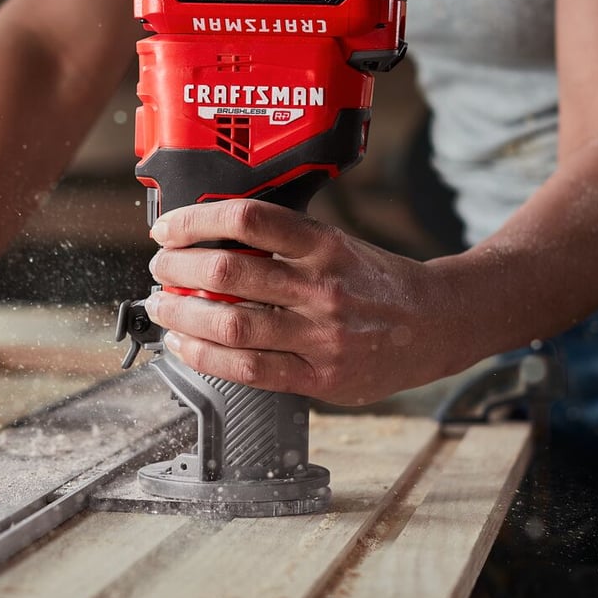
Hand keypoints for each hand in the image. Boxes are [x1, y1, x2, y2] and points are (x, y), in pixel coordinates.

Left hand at [142, 200, 460, 404]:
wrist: (438, 323)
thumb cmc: (377, 282)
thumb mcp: (338, 244)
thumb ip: (286, 244)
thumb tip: (214, 240)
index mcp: (325, 245)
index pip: (249, 220)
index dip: (196, 221)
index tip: (168, 228)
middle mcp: (321, 288)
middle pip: (228, 273)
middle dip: (177, 270)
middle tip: (159, 268)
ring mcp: (321, 336)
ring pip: (231, 326)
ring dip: (182, 315)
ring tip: (163, 307)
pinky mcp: (321, 377)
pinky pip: (250, 371)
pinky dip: (205, 358)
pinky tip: (185, 345)